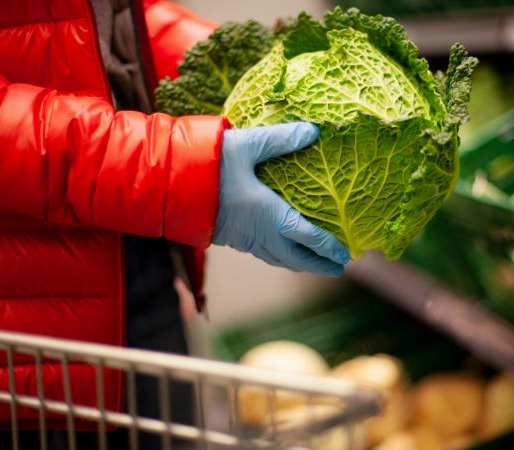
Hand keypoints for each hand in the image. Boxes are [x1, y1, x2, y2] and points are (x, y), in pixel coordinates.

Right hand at [213, 122, 349, 275]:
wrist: (168, 185)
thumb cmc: (208, 165)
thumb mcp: (246, 145)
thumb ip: (280, 138)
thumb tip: (313, 130)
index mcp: (269, 215)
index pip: (307, 237)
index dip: (328, 247)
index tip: (345, 255)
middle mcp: (260, 233)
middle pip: (296, 259)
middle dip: (319, 264)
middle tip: (338, 267)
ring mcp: (245, 239)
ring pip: (279, 260)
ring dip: (300, 264)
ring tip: (316, 263)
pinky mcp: (232, 239)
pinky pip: (264, 254)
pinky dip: (281, 257)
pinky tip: (282, 249)